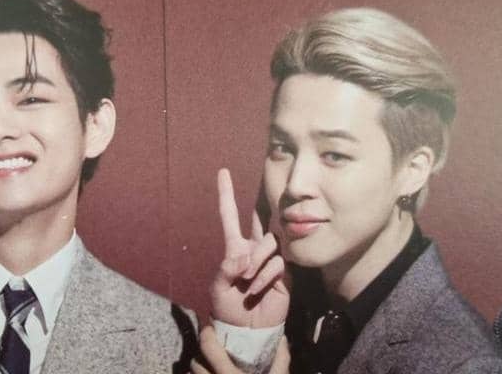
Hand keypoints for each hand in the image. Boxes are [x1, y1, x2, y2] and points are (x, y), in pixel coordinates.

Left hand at [189, 326, 290, 373]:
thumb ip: (281, 361)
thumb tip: (283, 338)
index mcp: (228, 373)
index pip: (208, 346)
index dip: (207, 333)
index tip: (211, 327)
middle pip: (195, 361)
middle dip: (201, 353)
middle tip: (210, 348)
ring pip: (193, 372)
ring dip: (199, 367)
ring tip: (209, 364)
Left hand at [210, 168, 288, 327]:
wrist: (247, 330)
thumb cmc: (228, 308)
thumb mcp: (217, 289)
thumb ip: (225, 270)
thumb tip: (241, 256)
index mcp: (234, 248)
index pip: (230, 217)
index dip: (226, 195)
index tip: (223, 172)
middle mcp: (253, 250)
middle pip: (261, 220)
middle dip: (263, 207)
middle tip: (264, 202)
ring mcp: (270, 260)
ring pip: (269, 243)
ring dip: (256, 260)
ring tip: (246, 280)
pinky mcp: (284, 274)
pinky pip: (277, 264)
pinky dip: (264, 276)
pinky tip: (256, 289)